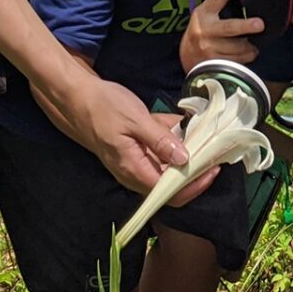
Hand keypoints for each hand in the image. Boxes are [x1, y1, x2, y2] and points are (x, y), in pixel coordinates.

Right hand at [70, 76, 208, 199]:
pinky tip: (183, 124)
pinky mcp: (136, 151)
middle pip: (172, 184)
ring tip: (203, 136)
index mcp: (134, 170)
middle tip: (215, 152)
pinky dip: (173, 141)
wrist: (77, 98)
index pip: (170, 193)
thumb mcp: (135, 120)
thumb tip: (184, 160)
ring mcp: (135, 163)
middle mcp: (135, 173)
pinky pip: (159, 153)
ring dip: (186, 154)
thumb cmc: (103, 107)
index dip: (195, 186)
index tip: (213, 169)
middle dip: (196, 170)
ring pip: (168, 167)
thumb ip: (160, 141)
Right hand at [178, 0, 264, 69]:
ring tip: (250, 42)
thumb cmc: (201, 31)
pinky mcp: (215, 64)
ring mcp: (209, 50)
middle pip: (229, 28)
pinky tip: (246, 53)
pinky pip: (238, 60)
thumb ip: (221, 6)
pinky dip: (246, 56)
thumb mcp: (206, 14)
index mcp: (203, 14)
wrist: (187, 55)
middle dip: (246, 26)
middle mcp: (205, 32)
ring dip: (250, 45)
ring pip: (239, 47)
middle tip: (259, 24)